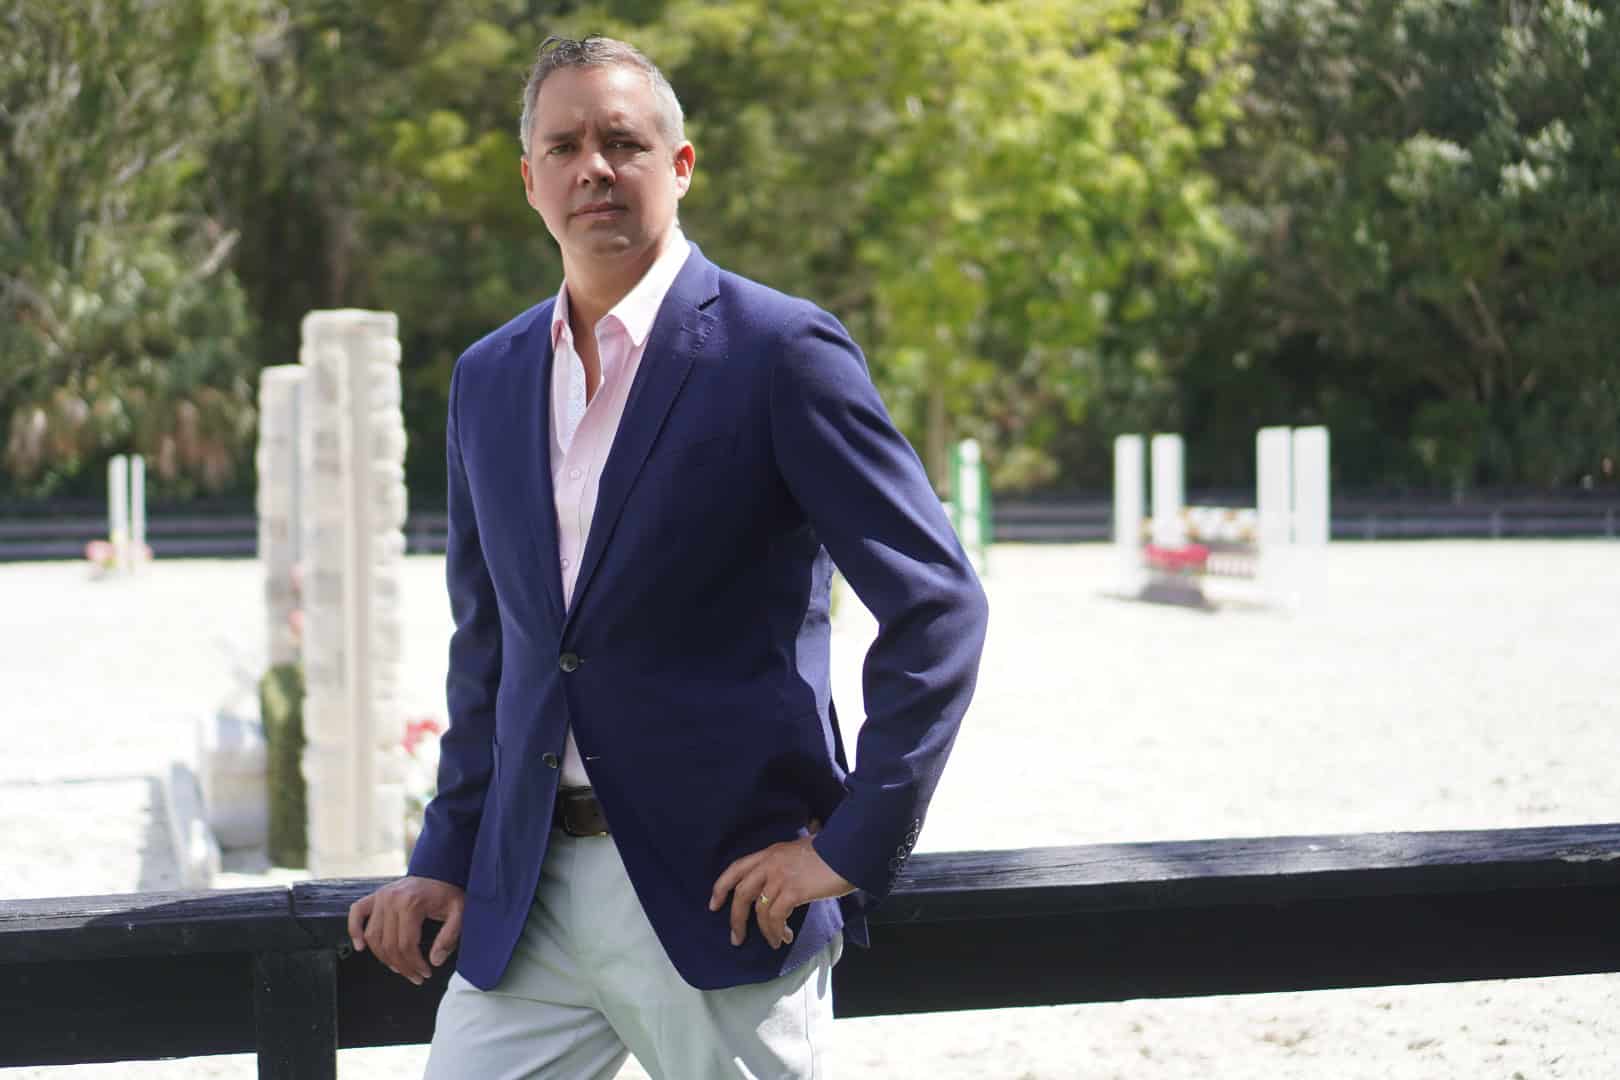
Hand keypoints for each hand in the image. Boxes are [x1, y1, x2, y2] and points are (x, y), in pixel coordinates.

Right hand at [347, 875, 465, 984]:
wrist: (441, 871)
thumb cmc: (448, 892)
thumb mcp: (459, 912)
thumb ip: (449, 936)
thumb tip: (435, 960)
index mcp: (411, 902)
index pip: (406, 944)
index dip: (415, 964)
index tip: (425, 973)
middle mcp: (391, 899)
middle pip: (389, 944)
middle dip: (402, 966)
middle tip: (415, 976)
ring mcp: (381, 896)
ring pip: (373, 936)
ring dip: (383, 958)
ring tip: (399, 968)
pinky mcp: (375, 895)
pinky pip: (357, 913)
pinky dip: (355, 930)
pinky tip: (360, 946)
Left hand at [709, 831, 852, 949]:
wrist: (848, 851)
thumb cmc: (832, 852)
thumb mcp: (801, 851)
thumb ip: (787, 864)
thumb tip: (783, 885)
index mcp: (770, 852)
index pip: (736, 868)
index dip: (721, 887)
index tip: (714, 904)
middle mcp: (770, 863)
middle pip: (741, 893)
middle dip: (735, 918)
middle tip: (736, 938)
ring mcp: (780, 876)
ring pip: (759, 910)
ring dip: (764, 931)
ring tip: (774, 942)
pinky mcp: (793, 891)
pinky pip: (776, 917)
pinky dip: (778, 931)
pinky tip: (785, 938)